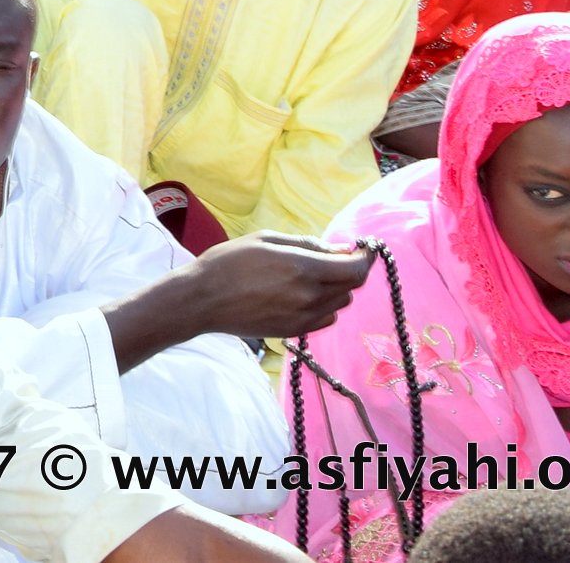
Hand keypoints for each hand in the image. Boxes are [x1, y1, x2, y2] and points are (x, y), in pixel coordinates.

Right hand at [179, 233, 375, 339]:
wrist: (203, 300)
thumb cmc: (229, 261)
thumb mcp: (265, 239)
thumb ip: (307, 244)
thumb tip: (340, 250)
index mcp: (303, 268)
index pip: (355, 269)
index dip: (365, 258)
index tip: (363, 248)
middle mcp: (310, 295)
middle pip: (352, 286)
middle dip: (350, 270)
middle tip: (335, 259)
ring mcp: (304, 317)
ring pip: (341, 303)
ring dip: (337, 288)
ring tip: (313, 277)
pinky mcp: (296, 331)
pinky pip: (326, 318)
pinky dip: (325, 306)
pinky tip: (303, 295)